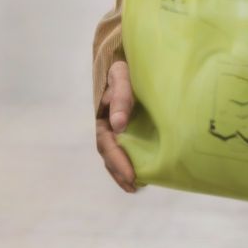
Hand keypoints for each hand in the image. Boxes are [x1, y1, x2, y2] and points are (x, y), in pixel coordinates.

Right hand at [95, 60, 136, 192]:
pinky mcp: (135, 128)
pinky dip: (135, 162)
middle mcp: (110, 126)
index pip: (105, 143)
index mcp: (103, 116)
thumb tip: (118, 125)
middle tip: (133, 185)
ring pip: (119, 154)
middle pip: (110, 154)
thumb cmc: (128, 67)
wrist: (139, 61)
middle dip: (120, 171)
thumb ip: (121, 96)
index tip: (129, 174)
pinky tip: (144, 174)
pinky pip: (132, 148)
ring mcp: (121, 129)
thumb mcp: (122, 76)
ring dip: (124, 172)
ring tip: (136, 186)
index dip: (116, 160)